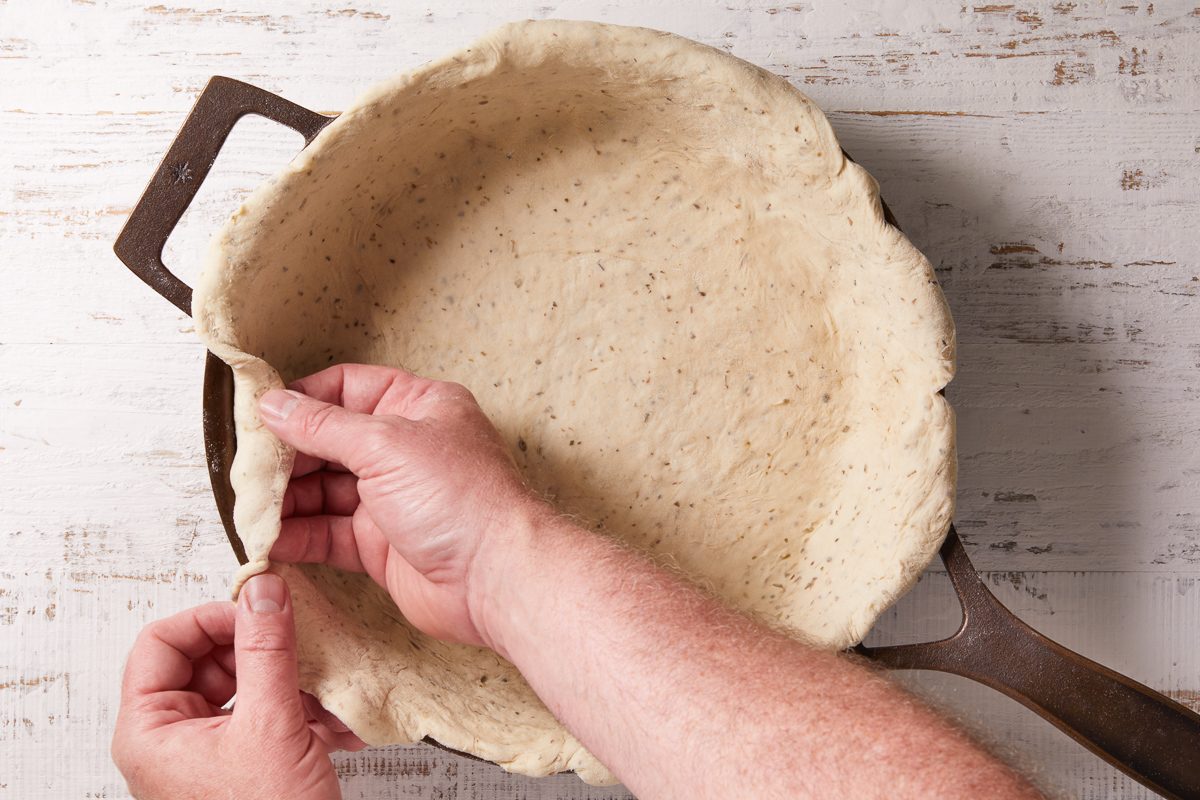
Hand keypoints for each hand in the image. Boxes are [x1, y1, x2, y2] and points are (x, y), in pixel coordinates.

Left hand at [112, 573, 363, 799]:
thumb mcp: (271, 724)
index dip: (211, 618)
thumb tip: (262, 590)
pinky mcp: (241, 766)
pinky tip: (335, 725)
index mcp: (149, 731)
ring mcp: (206, 755)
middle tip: (298, 647)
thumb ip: (267, 650)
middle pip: (206, 661)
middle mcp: (169, 741)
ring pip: (243, 687)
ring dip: (291, 684)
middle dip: (262, 653)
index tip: (258, 611)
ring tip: (326, 694)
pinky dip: (302, 713)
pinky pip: (266, 717)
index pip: (161, 642)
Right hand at [258, 364, 542, 648]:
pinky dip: (297, 535)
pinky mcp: (382, 545)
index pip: (347, 388)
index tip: (257, 413)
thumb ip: (323, 426)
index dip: (302, 399)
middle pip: (329, 441)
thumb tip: (274, 405)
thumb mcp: (386, 444)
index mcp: (418, 407)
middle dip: (286, 455)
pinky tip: (267, 538)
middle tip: (245, 468)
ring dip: (285, 498)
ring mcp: (393, 499)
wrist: (496, 578)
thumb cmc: (463, 500)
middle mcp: (405, 450)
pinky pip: (328, 533)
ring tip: (247, 506)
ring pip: (324, 491)